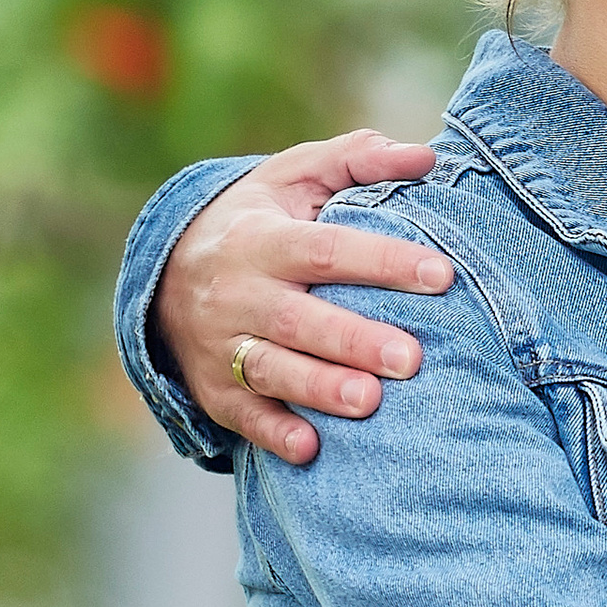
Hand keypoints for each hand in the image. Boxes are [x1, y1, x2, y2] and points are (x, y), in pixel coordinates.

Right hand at [153, 132, 452, 464]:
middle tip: (413, 359)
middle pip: (298, 319)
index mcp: (262, 239)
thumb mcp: (295, 177)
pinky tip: (310, 449)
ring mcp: (222, 345)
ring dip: (320, 389)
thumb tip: (425, 157)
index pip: (326, 249)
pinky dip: (273, 433)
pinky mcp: (215, 390)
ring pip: (271, 370)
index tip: (441, 274)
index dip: (382, 261)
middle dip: (354, 339)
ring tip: (371, 401)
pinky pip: (243, 416)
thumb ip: (357, 159)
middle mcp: (237, 293)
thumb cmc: (259, 219)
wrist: (165, 273)